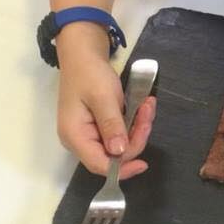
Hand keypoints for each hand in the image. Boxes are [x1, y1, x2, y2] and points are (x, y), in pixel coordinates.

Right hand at [56, 52, 155, 179]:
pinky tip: (142, 106)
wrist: (83, 54)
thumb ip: (111, 124)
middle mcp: (80, 140)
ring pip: (120, 144)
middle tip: (148, 111)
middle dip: (136, 137)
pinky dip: (133, 121)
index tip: (143, 163)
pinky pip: (120, 133)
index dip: (122, 168)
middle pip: (113, 155)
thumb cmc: (89, 73)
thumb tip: (119, 152)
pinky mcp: (99, 126)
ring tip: (147, 104)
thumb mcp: (103, 96)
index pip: (99, 165)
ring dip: (138, 126)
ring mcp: (90, 133)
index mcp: (75, 136)